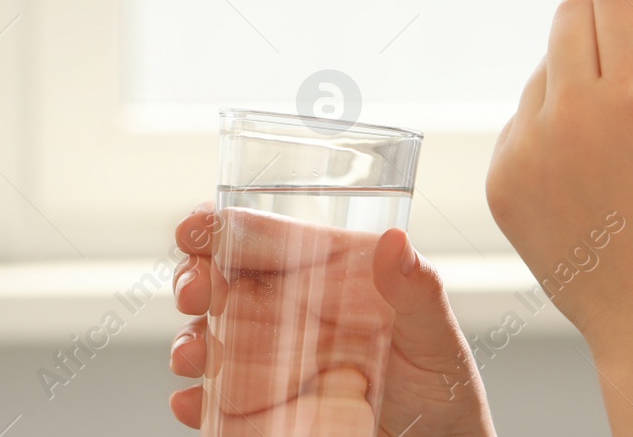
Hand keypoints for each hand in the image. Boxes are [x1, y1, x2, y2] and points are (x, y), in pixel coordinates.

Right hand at [168, 202, 494, 436]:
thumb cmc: (442, 383)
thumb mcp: (436, 334)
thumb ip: (417, 289)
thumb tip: (395, 241)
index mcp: (328, 271)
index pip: (266, 235)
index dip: (223, 224)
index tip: (196, 227)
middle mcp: (292, 309)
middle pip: (224, 280)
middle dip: (196, 278)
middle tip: (194, 292)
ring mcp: (273, 358)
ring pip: (211, 336)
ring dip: (190, 340)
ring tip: (193, 355)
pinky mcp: (264, 407)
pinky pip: (218, 399)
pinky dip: (199, 401)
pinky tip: (193, 402)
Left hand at [484, 0, 632, 356]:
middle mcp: (574, 113)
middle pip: (571, 13)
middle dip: (604, 15)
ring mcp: (528, 147)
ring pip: (545, 65)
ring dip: (576, 74)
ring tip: (616, 135)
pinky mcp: (500, 178)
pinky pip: (523, 117)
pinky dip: (551, 124)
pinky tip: (587, 169)